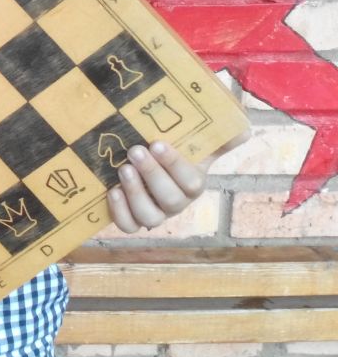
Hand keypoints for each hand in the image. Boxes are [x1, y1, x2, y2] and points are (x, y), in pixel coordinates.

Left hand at [107, 132, 246, 232]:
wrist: (141, 166)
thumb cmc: (169, 154)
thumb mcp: (192, 144)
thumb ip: (216, 138)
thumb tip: (244, 130)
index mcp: (192, 184)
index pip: (191, 182)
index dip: (174, 165)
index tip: (157, 143)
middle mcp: (176, 203)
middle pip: (171, 200)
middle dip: (153, 174)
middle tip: (136, 151)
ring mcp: (154, 213)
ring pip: (149, 216)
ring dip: (136, 193)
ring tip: (123, 169)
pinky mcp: (131, 220)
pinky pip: (128, 226)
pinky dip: (121, 212)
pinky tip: (112, 191)